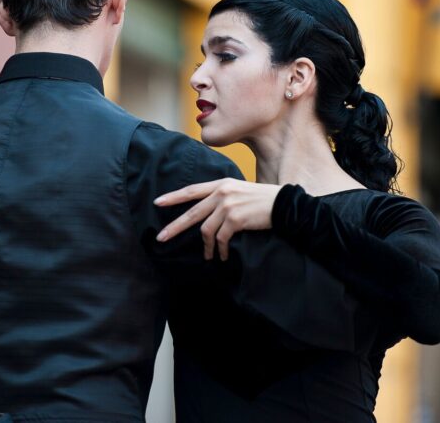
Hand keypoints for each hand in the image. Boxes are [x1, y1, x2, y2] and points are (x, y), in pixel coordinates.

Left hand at [154, 179, 280, 260]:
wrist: (282, 205)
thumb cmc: (261, 200)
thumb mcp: (239, 191)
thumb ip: (222, 196)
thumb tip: (205, 214)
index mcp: (221, 183)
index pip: (191, 190)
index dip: (173, 197)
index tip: (157, 202)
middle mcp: (222, 192)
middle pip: (192, 212)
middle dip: (175, 227)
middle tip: (161, 238)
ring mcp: (228, 206)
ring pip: (206, 230)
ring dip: (206, 246)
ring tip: (209, 255)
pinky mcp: (235, 219)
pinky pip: (221, 239)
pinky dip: (220, 250)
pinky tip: (223, 256)